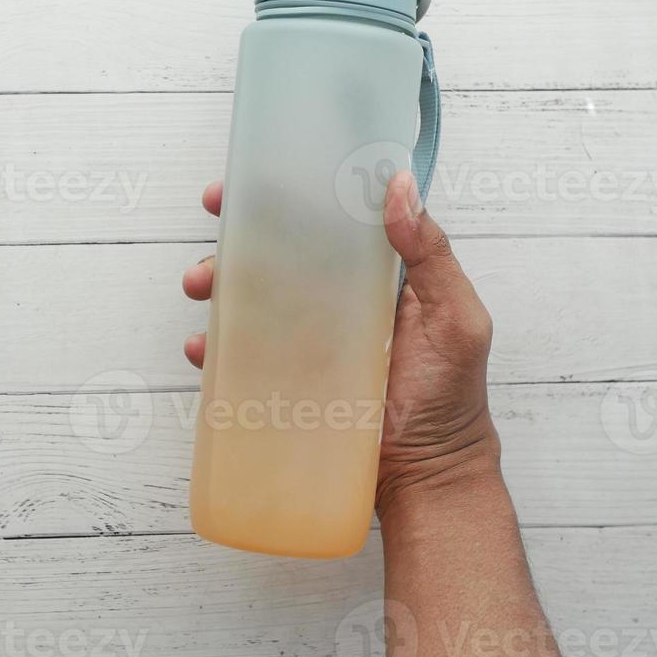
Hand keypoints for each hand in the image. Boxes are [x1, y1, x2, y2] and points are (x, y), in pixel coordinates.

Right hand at [180, 172, 500, 519]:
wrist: (427, 478)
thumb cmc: (451, 398)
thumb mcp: (456, 318)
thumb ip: (432, 254)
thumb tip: (398, 184)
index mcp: (374, 277)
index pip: (327, 223)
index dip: (289, 197)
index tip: (254, 178)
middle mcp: (335, 303)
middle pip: (277, 255)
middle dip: (237, 234)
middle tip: (215, 219)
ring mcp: (306, 344)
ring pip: (250, 301)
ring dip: (217, 285)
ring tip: (201, 285)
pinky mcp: (284, 383)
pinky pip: (240, 358)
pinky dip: (214, 348)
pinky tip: (202, 347)